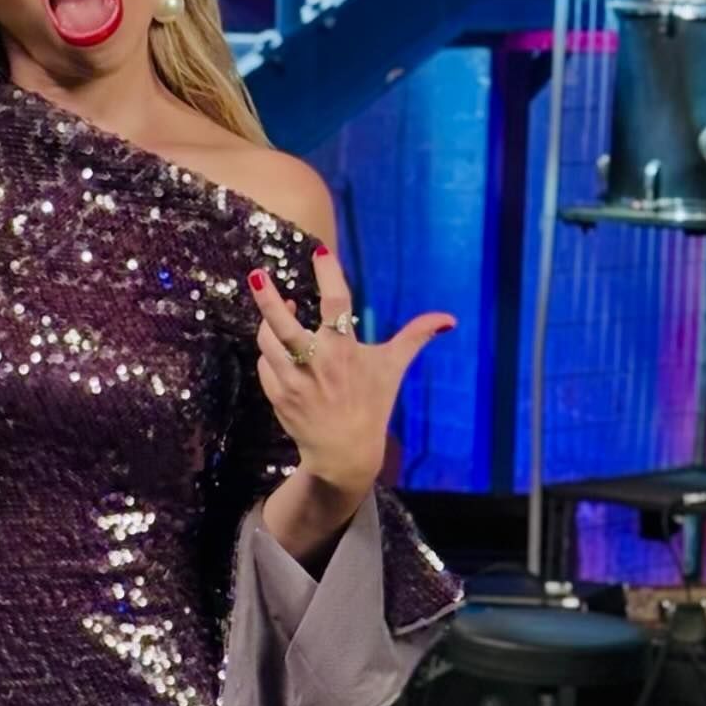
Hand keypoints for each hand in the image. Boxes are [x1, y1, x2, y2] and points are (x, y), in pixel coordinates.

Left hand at [246, 246, 454, 493]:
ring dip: (269, 322)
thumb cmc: (372, 403)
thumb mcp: (393, 368)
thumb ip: (415, 337)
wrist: (345, 453)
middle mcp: (318, 365)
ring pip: (268, 342)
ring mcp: (294, 382)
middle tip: (256, 276)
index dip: (329, 276)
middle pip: (284, 327)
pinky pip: (265, 364)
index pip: (337, 304)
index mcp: (346, 351)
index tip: (320, 252)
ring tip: (280, 312)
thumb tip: (449, 319)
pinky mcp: (278, 396)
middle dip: (267, 300)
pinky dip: (270, 353)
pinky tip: (281, 349)